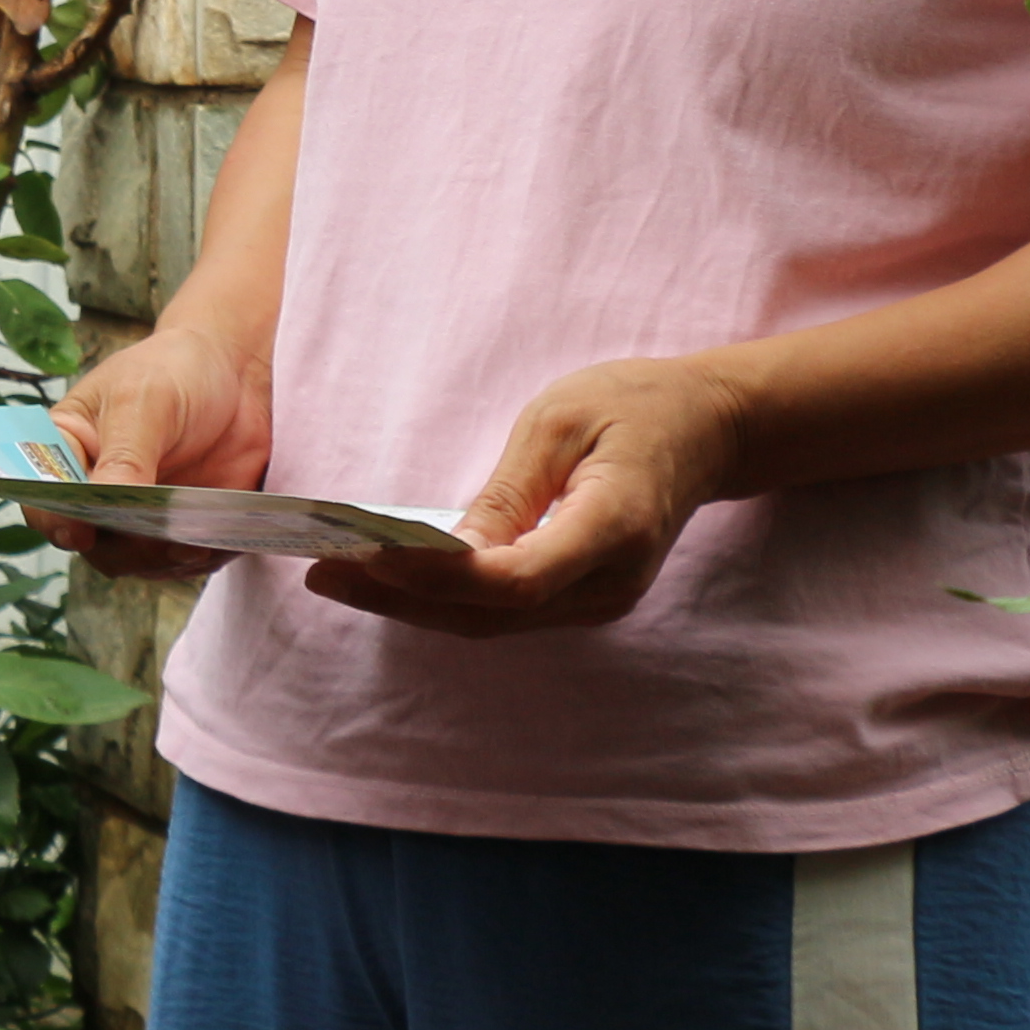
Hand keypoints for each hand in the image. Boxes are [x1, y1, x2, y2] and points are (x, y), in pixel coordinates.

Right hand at [34, 326, 273, 578]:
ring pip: (133, 561)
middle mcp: (95, 488)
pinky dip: (196, 559)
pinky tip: (215, 536)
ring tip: (195, 537)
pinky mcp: (177, 528)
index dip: (53, 517)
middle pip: (87, 539)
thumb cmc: (175, 372)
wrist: (236, 373)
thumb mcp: (144, 400)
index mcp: (68, 449)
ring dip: (161, 559)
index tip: (80, 532)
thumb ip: (125, 453)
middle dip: (120, 545)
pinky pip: (178, 564)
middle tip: (157, 534)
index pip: (42, 494)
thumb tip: (106, 502)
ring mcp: (136, 513)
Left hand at [300, 353, 746, 636]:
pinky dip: (445, 600)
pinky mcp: (583, 598)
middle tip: (322, 572)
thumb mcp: (562, 420)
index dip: (436, 576)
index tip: (367, 552)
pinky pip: (505, 612)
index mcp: (613, 529)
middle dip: (401, 598)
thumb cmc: (634, 406)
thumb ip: (509, 490)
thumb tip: (448, 550)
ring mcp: (600, 600)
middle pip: (492, 615)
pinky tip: (393, 579)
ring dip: (413, 605)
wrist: (707, 430)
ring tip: (338, 577)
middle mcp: (610, 583)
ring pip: (493, 623)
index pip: (515, 581)